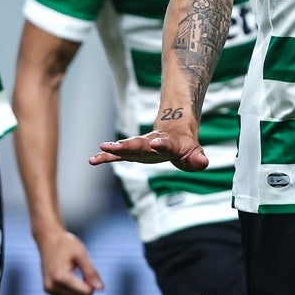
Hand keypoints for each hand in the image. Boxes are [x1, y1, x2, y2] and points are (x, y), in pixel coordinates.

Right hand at [36, 230, 102, 294]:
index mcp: (60, 277)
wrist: (48, 239)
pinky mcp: (48, 290)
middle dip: (87, 292)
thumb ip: (91, 272)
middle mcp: (52, 286)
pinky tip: (75, 283)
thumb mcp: (81, 254)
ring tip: (81, 279)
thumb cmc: (66, 244)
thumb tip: (101, 289)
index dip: (92, 285)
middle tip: (86, 275)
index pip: (85, 293)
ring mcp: (49, 289)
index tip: (89, 272)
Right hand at [90, 128, 208, 171]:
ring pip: (127, 147)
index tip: (155, 143)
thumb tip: (202, 163)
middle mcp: (152, 143)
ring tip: (100, 149)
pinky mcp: (132, 152)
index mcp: (170, 143)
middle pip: (140, 143)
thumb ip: (197, 159)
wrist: (174, 132)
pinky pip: (117, 155)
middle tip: (116, 146)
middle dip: (129, 145)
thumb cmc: (185, 147)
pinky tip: (92, 160)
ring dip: (114, 149)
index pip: (167, 144)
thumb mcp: (195, 153)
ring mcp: (141, 147)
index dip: (162, 144)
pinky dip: (106, 157)